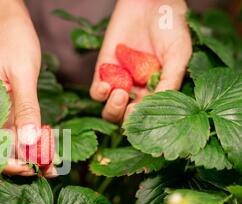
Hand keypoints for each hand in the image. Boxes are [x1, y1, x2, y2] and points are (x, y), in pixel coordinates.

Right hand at [0, 0, 56, 176]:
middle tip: (47, 170)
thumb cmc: (13, 40)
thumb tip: (28, 142)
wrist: (11, 20)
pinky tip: (50, 150)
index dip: (7, 162)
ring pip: (11, 142)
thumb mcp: (23, 74)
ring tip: (54, 167)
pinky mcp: (9, 108)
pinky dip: (34, 140)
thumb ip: (25, 108)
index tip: (29, 168)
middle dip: (23, 163)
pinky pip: (19, 130)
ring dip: (31, 155)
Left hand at [90, 0, 191, 122]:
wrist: (150, 2)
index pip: (149, 117)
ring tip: (119, 94)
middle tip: (129, 109)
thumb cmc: (171, 27)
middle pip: (126, 118)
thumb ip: (171, 80)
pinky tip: (106, 86)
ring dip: (112, 108)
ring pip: (110, 110)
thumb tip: (161, 105)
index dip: (145, 121)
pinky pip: (96, 91)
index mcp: (158, 92)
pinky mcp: (104, 71)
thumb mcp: (178, 55)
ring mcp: (120, 82)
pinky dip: (99, 93)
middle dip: (126, 118)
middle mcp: (138, 92)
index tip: (144, 116)